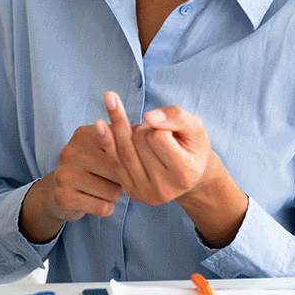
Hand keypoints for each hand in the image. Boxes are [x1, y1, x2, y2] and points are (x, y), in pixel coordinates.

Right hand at [19, 121, 123, 242]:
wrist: (60, 191)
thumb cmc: (92, 166)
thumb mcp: (104, 145)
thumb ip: (127, 135)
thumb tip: (153, 126)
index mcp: (84, 134)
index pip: (121, 146)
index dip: (130, 159)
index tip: (128, 163)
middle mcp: (71, 151)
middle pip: (119, 171)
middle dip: (121, 179)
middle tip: (110, 179)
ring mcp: (64, 174)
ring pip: (113, 192)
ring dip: (114, 195)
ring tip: (101, 189)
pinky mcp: (63, 196)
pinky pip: (102, 207)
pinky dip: (106, 208)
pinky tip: (96, 201)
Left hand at [95, 91, 247, 246]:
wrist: (190, 175)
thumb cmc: (192, 147)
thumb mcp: (195, 128)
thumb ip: (176, 117)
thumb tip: (148, 117)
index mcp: (185, 173)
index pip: (159, 137)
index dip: (159, 125)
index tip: (168, 127)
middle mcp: (165, 188)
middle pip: (139, 143)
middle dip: (142, 128)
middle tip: (154, 129)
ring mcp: (146, 193)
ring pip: (124, 151)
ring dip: (120, 128)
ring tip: (112, 101)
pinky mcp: (132, 192)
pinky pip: (115, 162)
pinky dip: (107, 141)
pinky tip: (99, 123)